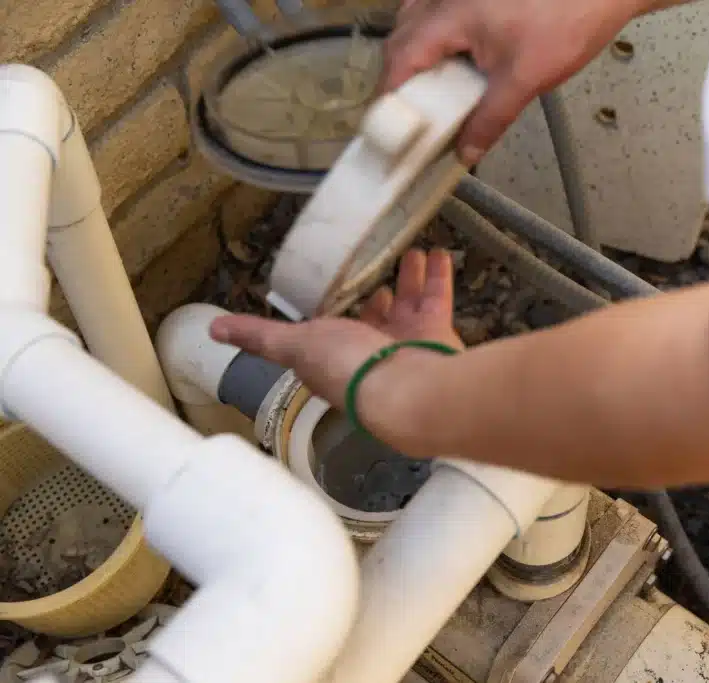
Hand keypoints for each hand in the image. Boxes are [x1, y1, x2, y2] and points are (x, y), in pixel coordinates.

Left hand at [209, 249, 462, 420]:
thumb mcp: (292, 345)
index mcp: (337, 357)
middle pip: (374, 316)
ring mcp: (406, 344)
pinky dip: (437, 276)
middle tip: (377, 267)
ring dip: (409, 278)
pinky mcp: (434, 334)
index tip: (337, 288)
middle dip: (377, 293)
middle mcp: (372, 352)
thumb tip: (214, 330)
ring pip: (407, 304)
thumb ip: (259, 335)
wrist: (406, 389)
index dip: (334, 310)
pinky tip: (437, 254)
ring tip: (412, 251)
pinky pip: (436, 299)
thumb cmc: (347, 368)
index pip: (333, 331)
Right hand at [382, 0, 643, 163]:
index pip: (399, 59)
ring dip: (418, 56)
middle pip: (401, 39)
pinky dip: (437, 36)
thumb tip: (467, 151)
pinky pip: (438, 10)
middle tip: (412, 116)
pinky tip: (456, 58)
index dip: (388, 97)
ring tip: (435, 91)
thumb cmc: (568, 14)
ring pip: (416, 20)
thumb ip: (490, 120)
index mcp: (448, 15)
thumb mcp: (524, 80)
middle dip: (401, 79)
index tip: (389, 127)